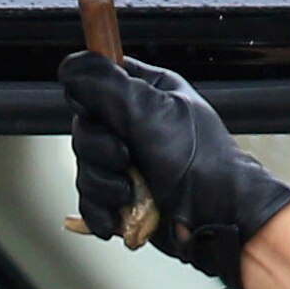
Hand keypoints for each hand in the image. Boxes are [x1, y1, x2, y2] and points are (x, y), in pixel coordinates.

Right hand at [61, 51, 289, 288]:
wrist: (219, 221)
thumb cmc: (203, 166)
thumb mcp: (151, 113)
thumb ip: (106, 86)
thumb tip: (70, 67)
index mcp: (146, 93)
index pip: (96, 82)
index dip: (91, 102)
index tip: (105, 118)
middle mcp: (135, 125)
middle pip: (84, 129)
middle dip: (100, 152)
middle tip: (127, 159)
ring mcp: (129, 163)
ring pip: (85, 167)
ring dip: (104, 186)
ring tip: (131, 192)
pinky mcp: (124, 197)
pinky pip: (91, 200)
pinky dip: (102, 212)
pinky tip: (120, 214)